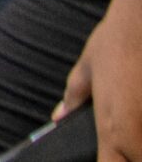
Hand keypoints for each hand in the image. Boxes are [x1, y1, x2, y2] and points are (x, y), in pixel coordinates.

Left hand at [58, 0, 141, 159]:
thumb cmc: (116, 43)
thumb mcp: (85, 72)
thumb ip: (73, 99)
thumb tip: (60, 116)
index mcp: (112, 133)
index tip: (106, 156)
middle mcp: (137, 139)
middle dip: (129, 155)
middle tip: (123, 142)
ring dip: (139, 145)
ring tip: (133, 121)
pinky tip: (141, 114)